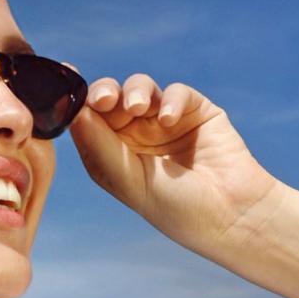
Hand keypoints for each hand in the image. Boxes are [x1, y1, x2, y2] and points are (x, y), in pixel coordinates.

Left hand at [63, 68, 284, 256]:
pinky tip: (168, 119)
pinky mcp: (195, 112)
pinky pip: (176, 92)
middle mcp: (135, 137)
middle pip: (111, 100)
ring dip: (134, 92)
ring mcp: (164, 123)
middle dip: (104, 94)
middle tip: (104, 99)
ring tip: (137, 107)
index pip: (89, 123)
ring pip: (140, 89)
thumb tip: (75, 112)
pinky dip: (170, 99)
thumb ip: (101, 146)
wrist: (230, 214)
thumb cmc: (176, 208)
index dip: (78, 103)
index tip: (68, 83)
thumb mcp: (131, 181)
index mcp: (113, 156)